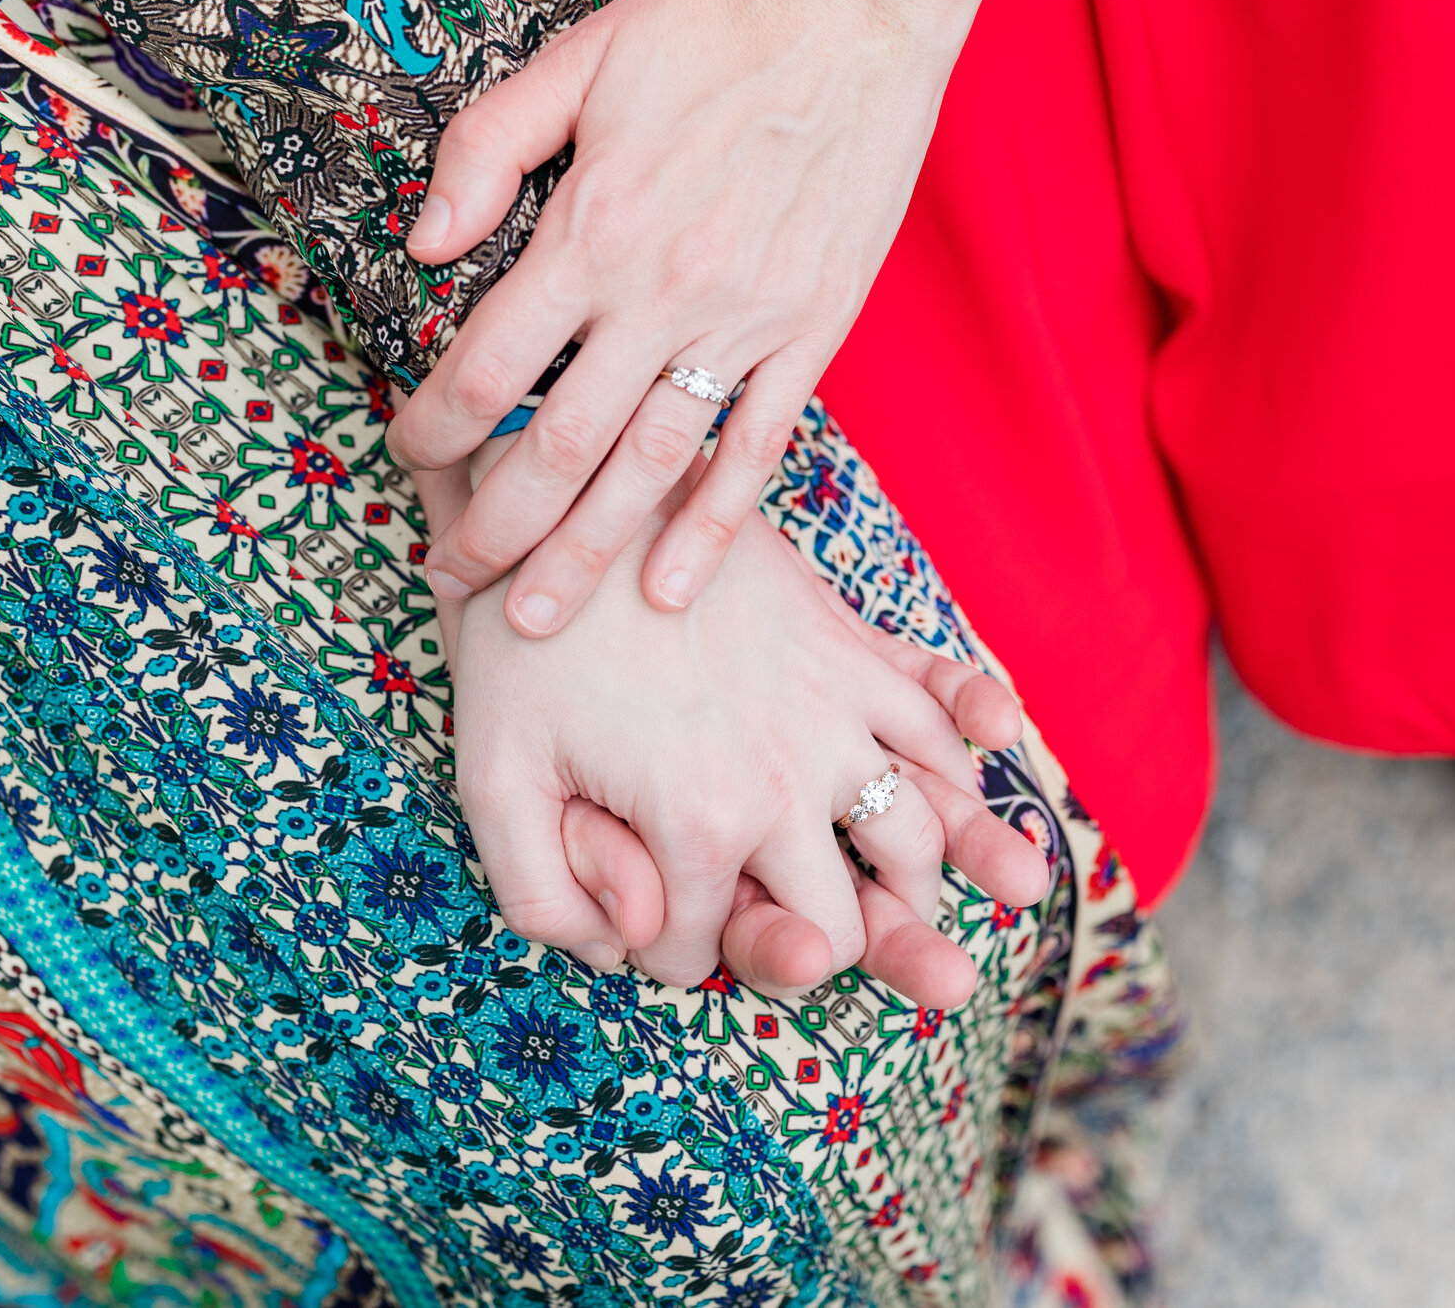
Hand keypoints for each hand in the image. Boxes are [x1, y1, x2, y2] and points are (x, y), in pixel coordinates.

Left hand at [389, 0, 977, 638]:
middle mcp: (662, 294)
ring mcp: (745, 323)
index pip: (487, 368)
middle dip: (491, 530)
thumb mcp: (576, 58)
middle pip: (554, 448)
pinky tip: (669, 586)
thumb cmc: (715, 15)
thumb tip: (426, 246)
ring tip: (535, 619)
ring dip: (584, 556)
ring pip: (648, 471)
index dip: (433, 430)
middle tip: (450, 580)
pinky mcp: (813, 332)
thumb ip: (487, 150)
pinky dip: (712, 529)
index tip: (408, 458)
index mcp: (591, 229)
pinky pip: (756, 451)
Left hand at [429, 453, 1047, 1006]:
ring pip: (919, 837)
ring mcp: (833, 712)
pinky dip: (965, 760)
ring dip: (917, 886)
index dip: (668, 951)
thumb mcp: (489, 776)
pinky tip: (958, 787)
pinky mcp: (852, 649)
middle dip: (813, 948)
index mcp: (696, 826)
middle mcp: (786, 781)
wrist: (572, 500)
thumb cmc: (519, 641)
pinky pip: (938, 721)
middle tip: (791, 942)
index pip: (705, 949)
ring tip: (899, 904)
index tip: (643, 921)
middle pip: (841, 925)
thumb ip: (539, 894)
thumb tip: (612, 954)